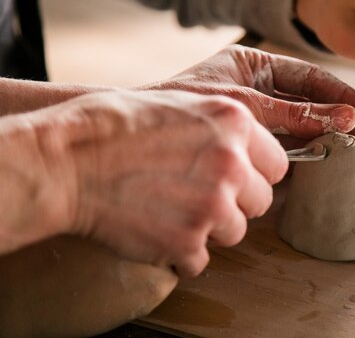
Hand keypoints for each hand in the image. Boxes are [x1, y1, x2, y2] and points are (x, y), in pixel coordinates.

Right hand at [14, 90, 287, 277]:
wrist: (68, 161)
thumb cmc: (115, 126)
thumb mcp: (182, 103)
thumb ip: (224, 127)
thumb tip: (249, 149)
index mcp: (235, 122)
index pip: (278, 164)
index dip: (257, 174)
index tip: (239, 179)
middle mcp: (233, 163)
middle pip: (261, 200)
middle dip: (236, 203)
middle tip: (200, 196)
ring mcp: (213, 205)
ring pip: (236, 231)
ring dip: (209, 228)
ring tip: (172, 211)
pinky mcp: (188, 241)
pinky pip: (202, 259)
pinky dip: (182, 252)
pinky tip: (157, 230)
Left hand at [141, 45, 354, 155]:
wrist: (134, 135)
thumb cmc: (184, 104)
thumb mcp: (245, 104)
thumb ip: (294, 113)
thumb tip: (344, 118)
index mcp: (260, 65)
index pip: (313, 79)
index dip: (346, 97)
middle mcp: (263, 89)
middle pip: (317, 105)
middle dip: (350, 124)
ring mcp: (257, 117)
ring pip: (306, 128)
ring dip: (337, 142)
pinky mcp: (250, 143)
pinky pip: (287, 148)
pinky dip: (310, 158)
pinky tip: (333, 167)